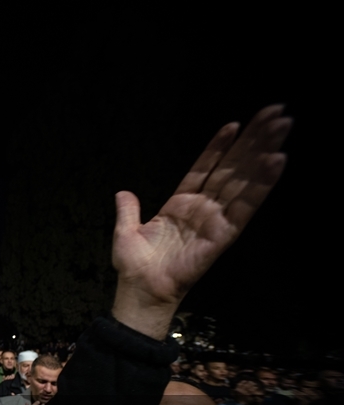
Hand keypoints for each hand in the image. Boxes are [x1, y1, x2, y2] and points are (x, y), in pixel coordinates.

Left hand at [111, 106, 290, 338]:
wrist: (141, 292)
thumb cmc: (136, 267)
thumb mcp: (126, 232)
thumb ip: (128, 211)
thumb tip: (123, 193)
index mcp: (181, 205)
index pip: (204, 168)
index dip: (218, 147)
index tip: (234, 123)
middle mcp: (203, 209)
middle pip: (232, 167)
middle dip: (253, 141)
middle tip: (276, 113)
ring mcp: (215, 219)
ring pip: (243, 180)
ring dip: (263, 153)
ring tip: (281, 126)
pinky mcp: (224, 234)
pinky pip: (245, 206)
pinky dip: (261, 185)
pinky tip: (276, 162)